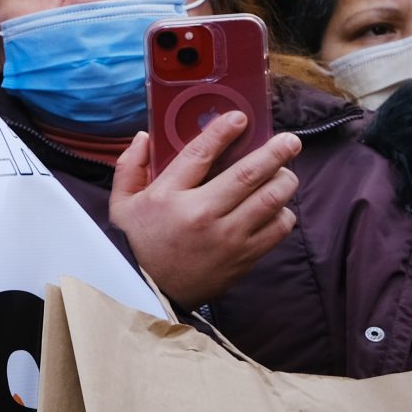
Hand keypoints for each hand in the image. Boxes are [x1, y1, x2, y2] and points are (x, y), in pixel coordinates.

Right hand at [106, 113, 301, 311]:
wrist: (148, 294)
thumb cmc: (136, 243)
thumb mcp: (120, 205)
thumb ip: (130, 167)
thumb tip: (145, 136)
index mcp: (168, 197)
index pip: (200, 154)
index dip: (222, 132)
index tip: (240, 117)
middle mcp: (201, 214)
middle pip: (249, 174)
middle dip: (275, 152)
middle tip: (290, 140)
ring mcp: (227, 237)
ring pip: (272, 199)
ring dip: (285, 180)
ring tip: (286, 172)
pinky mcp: (244, 257)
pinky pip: (278, 228)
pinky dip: (283, 213)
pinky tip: (276, 207)